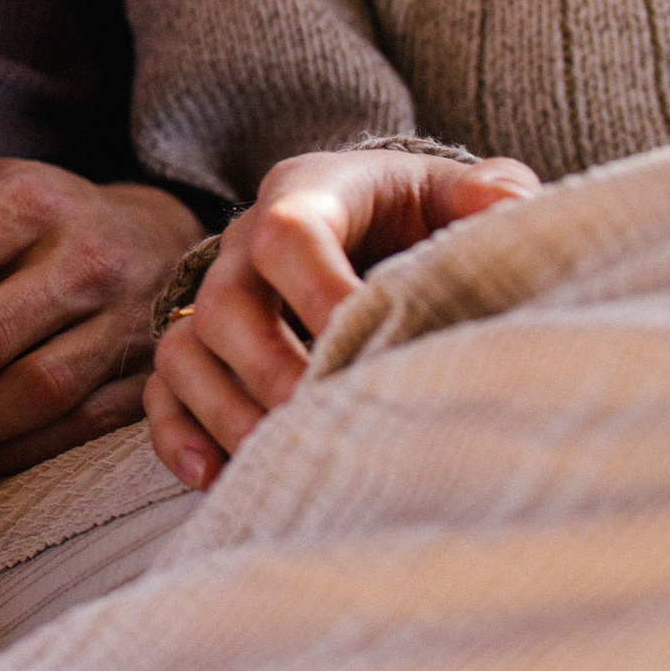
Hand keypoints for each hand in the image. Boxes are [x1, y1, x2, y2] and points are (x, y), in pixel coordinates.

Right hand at [146, 147, 539, 490]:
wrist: (375, 226)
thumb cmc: (420, 214)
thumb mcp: (456, 192)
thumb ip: (491, 193)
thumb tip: (505, 206)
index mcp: (307, 195)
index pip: (290, 234)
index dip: (320, 291)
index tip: (371, 346)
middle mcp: (242, 247)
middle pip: (227, 304)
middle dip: (271, 371)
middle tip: (323, 421)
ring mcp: (214, 299)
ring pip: (186, 352)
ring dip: (226, 412)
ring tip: (277, 459)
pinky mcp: (201, 350)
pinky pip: (164, 391)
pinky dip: (181, 435)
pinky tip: (217, 477)